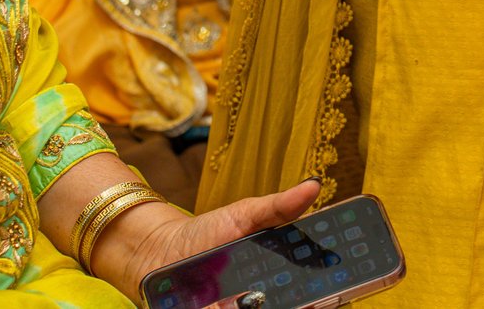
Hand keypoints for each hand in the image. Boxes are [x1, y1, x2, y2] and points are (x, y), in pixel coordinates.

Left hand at [93, 179, 321, 302]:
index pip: (308, 293)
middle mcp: (258, 301)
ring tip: (240, 299)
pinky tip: (223, 305)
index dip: (322, 294)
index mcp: (273, 278)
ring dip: (258, 307)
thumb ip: (279, 208)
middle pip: (289, 306)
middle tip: (294, 296)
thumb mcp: (244, 215)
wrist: (158, 251)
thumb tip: (314, 185)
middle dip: (295, 302)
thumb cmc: (205, 233)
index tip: (325, 291)